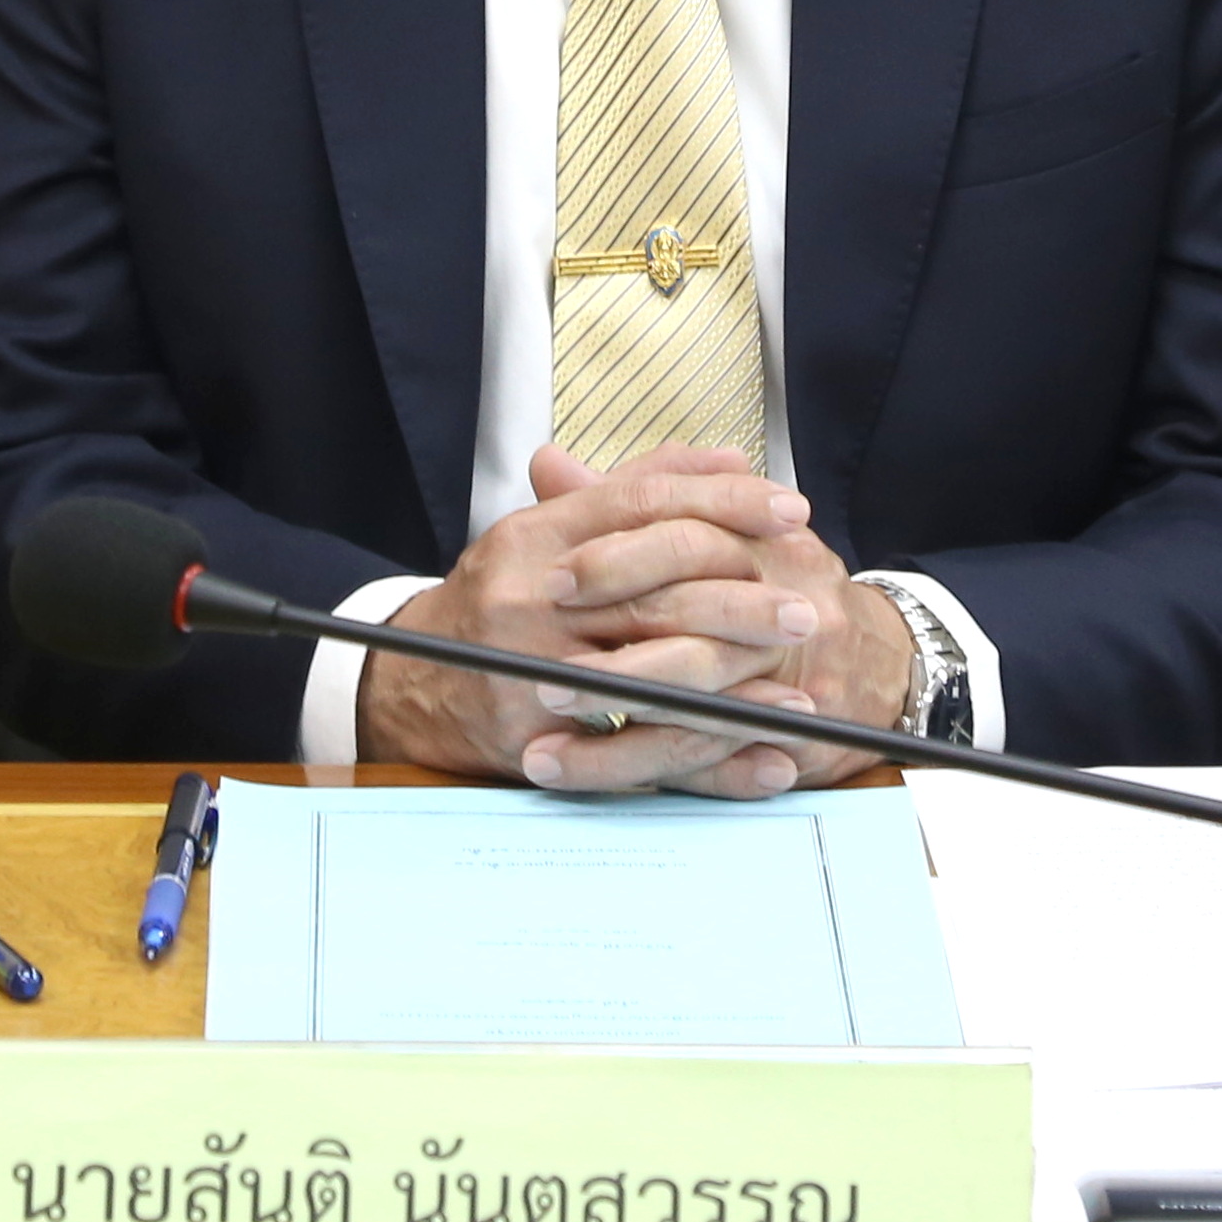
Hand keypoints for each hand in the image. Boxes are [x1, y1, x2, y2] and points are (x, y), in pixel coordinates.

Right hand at [361, 448, 828, 794]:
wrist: (414, 681)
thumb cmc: (503, 598)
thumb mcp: (554, 531)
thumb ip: (639, 489)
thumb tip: (732, 460)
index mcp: (536, 535)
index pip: (642, 504)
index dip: (723, 502)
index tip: (792, 510)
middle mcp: (530, 596)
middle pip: (653, 592)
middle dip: (741, 602)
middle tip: (806, 609)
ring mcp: (530, 669)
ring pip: (651, 675)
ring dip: (734, 690)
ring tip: (802, 696)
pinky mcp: (536, 736)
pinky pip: (639, 752)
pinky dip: (709, 760)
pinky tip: (763, 758)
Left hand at [542, 444, 915, 790]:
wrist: (886, 661)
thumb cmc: (784, 589)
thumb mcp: (721, 528)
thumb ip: (630, 501)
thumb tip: (549, 467)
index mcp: (758, 542)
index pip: (685, 537)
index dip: (617, 560)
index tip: (553, 580)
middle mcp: (780, 602)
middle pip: (690, 623)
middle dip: (607, 656)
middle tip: (535, 676)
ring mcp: (788, 675)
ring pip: (693, 700)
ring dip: (614, 728)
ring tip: (542, 746)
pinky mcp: (790, 735)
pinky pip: (707, 759)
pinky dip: (644, 769)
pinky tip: (588, 777)